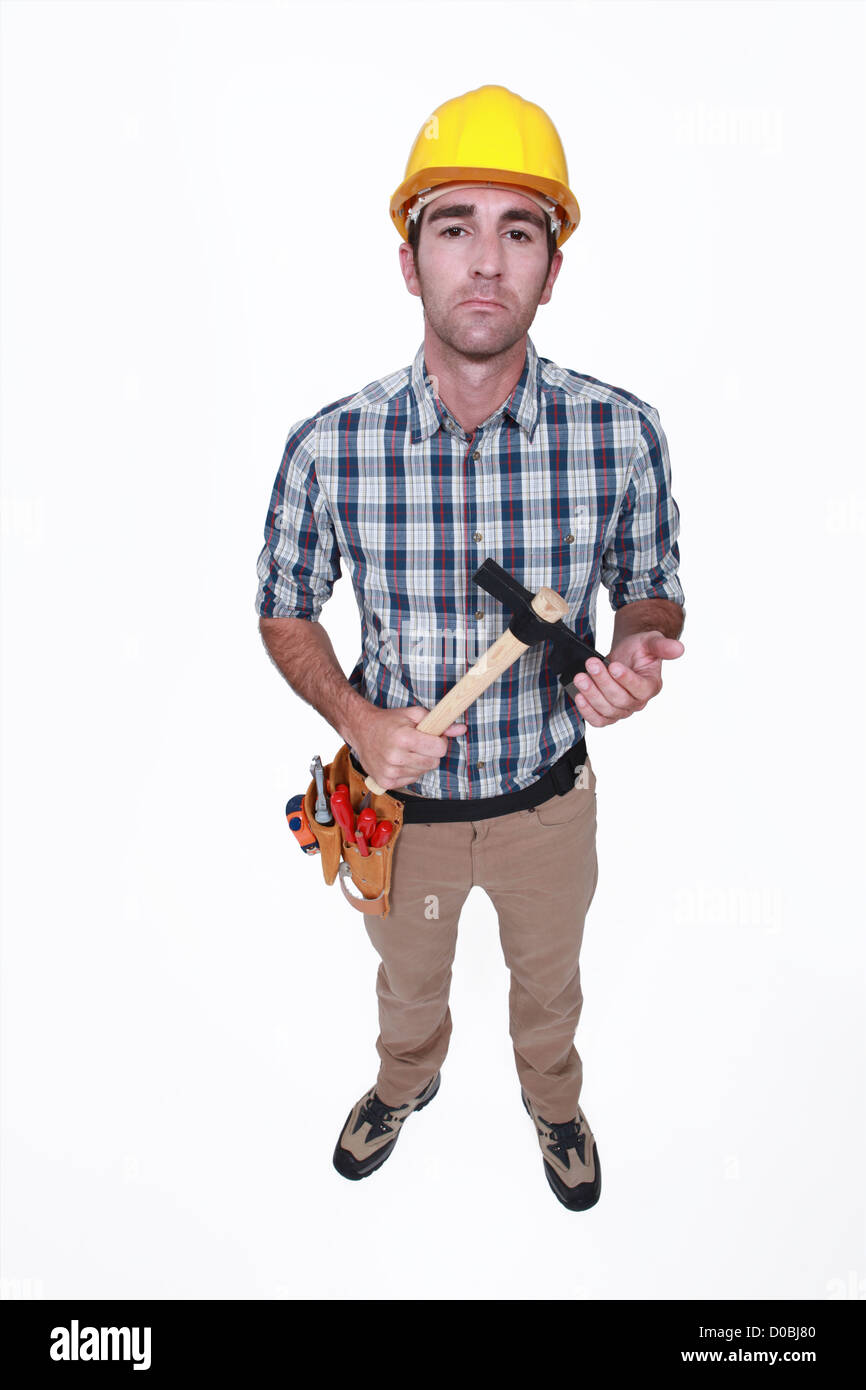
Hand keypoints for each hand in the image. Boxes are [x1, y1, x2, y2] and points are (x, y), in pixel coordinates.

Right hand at [352, 705, 466, 789]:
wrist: (361, 730)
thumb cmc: (388, 721)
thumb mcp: (413, 714)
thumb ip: (439, 722)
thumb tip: (461, 728)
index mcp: (403, 738)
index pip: (439, 749)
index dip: (440, 742)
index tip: (434, 737)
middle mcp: (395, 757)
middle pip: (434, 763)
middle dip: (431, 752)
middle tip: (421, 743)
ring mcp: (390, 771)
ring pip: (423, 772)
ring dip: (420, 762)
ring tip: (407, 751)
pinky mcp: (386, 781)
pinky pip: (411, 780)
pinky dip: (410, 771)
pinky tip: (400, 760)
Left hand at [571, 631, 683, 727]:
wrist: (627, 654)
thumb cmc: (639, 649)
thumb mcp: (651, 641)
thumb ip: (662, 646)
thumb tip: (679, 648)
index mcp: (652, 686)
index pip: (640, 689)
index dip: (626, 679)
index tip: (613, 666)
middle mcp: (638, 701)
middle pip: (620, 700)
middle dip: (603, 682)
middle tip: (591, 664)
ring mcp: (622, 710)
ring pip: (607, 711)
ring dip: (591, 695)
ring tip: (580, 677)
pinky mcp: (608, 714)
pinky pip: (598, 721)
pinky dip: (587, 712)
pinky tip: (579, 696)